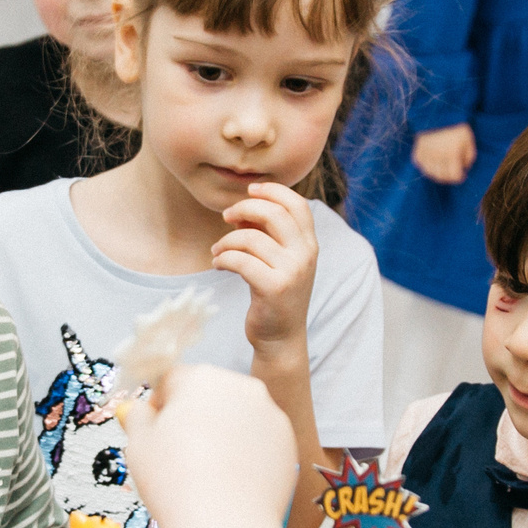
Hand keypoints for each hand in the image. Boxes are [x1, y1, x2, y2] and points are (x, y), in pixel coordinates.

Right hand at [120, 364, 297, 527]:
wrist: (226, 525)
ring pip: (237, 416)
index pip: (172, 380)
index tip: (156, 434)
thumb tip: (136, 410)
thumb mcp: (138, 445)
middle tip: (182, 455)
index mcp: (201, 378)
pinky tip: (233, 480)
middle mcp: (241, 386)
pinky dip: (248, 452)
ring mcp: (270, 413)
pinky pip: (260, 439)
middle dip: (195, 416)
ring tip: (209, 472)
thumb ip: (136, 418)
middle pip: (209, 394)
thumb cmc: (175, 482)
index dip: (160, 407)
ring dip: (223, 433)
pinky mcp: (288, 440)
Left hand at [213, 184, 319, 355]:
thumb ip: (269, 234)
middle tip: (226, 217)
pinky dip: (223, 258)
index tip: (250, 190)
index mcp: (309, 244)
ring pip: (251, 238)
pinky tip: (218, 264)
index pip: (298, 204)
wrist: (280, 337)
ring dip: (226, 241)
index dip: (273, 191)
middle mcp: (305, 255)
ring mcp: (291, 272)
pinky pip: (241, 261)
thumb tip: (241, 210)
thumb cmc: (275, 295)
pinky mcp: (273, 288)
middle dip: (244, 209)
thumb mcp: (280, 261)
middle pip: (274, 213)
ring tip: (217, 251)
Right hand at [411, 124, 476, 185]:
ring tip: (443, 168)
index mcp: (452, 154)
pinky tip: (432, 162)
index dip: (459, 178)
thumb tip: (464, 168)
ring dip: (437, 173)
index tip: (462, 175)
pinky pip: (420, 165)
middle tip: (452, 173)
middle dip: (449, 177)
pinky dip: (426, 166)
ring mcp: (426, 154)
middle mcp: (437, 156)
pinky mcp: (418, 151)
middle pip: (441, 176)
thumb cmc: (457, 127)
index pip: (454, 176)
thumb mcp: (469, 140)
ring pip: (430, 173)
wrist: (439, 113)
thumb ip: (469, 157)